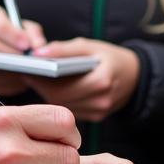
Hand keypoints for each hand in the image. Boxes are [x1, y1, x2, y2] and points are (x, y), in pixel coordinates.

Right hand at [0, 2, 47, 96]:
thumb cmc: (12, 33)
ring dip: (8, 73)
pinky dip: (4, 84)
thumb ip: (33, 35)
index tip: (27, 46)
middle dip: (11, 57)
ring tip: (25, 75)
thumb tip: (38, 48)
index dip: (14, 37)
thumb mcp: (24, 27)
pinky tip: (17, 83)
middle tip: (28, 64)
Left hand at [25, 39, 139, 121]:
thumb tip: (38, 54)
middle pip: (61, 100)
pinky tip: (52, 88)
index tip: (27, 71)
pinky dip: (61, 99)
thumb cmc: (110, 57)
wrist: (135, 75)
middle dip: (42, 88)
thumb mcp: (88, 46)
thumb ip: (63, 49)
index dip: (42, 82)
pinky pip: (72, 110)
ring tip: (38, 80)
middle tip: (28, 75)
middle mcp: (101, 100)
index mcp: (101, 81)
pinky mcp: (97, 117)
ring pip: (64, 107)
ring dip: (50, 94)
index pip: (62, 88)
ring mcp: (99, 112)